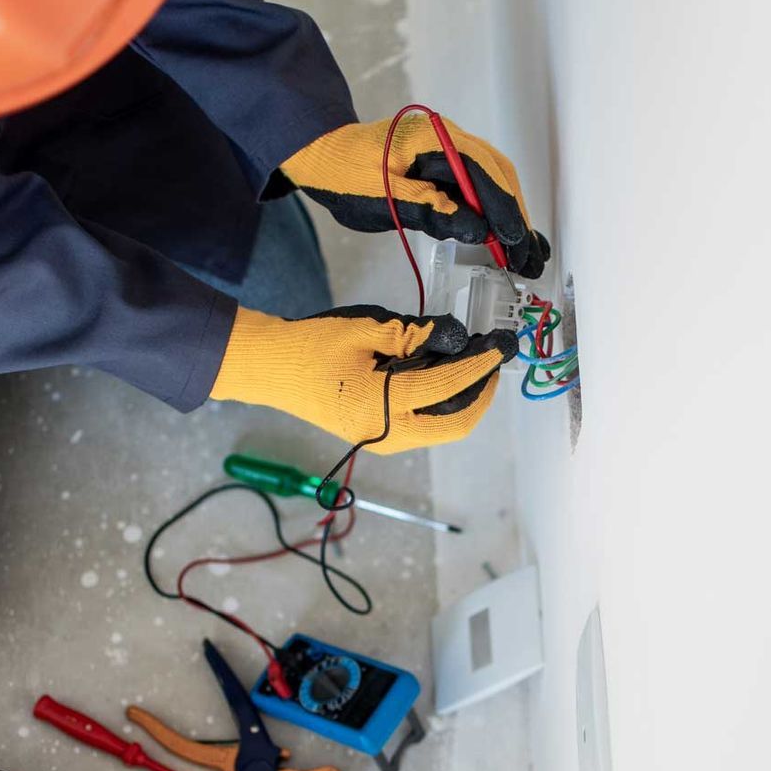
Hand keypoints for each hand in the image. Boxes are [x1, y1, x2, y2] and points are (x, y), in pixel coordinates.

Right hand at [210, 305, 515, 452]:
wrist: (268, 368)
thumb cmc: (311, 345)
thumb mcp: (366, 329)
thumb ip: (415, 334)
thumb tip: (457, 338)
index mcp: (381, 407)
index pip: (447, 387)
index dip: (480, 366)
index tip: (502, 346)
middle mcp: (387, 435)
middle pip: (455, 425)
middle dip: (481, 394)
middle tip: (495, 363)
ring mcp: (383, 441)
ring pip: (442, 430)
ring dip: (465, 401)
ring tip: (477, 367)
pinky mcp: (378, 436)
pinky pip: (425, 426)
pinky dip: (444, 405)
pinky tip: (448, 378)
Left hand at [282, 115, 552, 277]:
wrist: (322, 155)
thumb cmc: (346, 176)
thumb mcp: (385, 198)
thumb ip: (432, 210)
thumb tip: (478, 229)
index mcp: (434, 140)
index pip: (483, 173)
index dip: (504, 209)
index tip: (517, 242)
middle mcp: (449, 139)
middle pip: (497, 176)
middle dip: (516, 217)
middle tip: (529, 257)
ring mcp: (449, 150)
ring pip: (492, 182)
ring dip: (509, 217)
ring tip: (526, 254)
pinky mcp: (445, 166)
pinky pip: (477, 187)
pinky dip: (493, 212)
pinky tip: (504, 238)